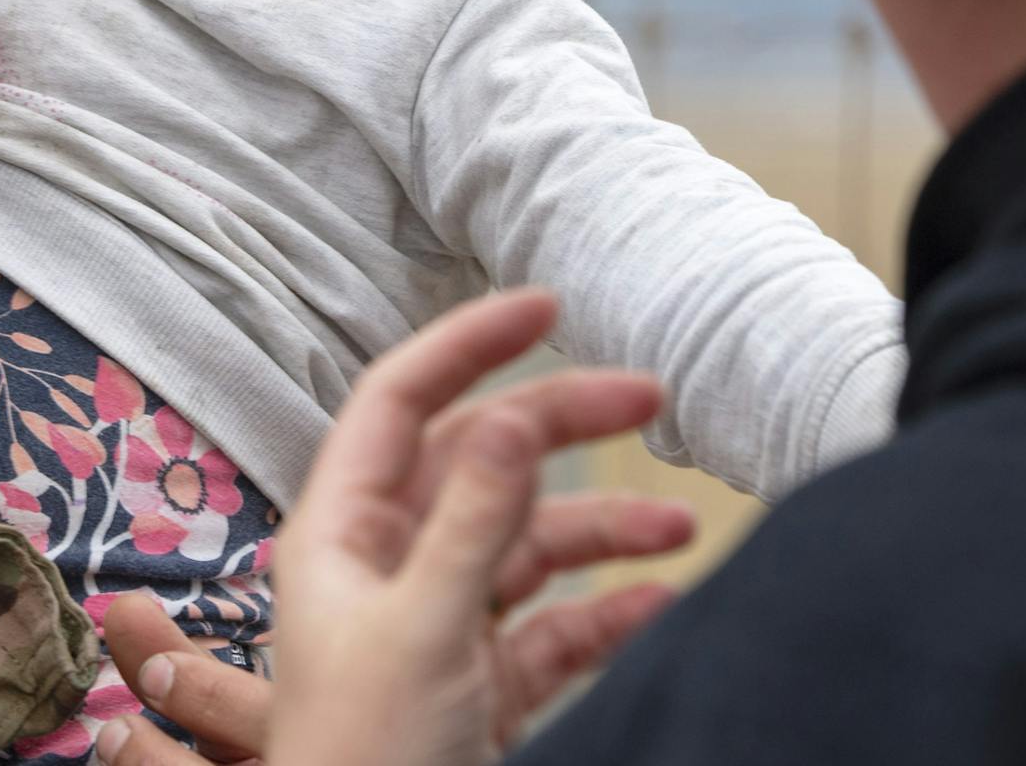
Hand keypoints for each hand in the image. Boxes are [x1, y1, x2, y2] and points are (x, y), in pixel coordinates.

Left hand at [97, 290, 691, 765]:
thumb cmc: (369, 756)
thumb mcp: (423, 630)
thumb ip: (470, 519)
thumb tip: (508, 416)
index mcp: (343, 530)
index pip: (401, 399)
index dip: (468, 342)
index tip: (548, 304)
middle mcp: (386, 562)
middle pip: (480, 461)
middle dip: (562, 427)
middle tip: (650, 396)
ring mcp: (437, 620)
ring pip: (527, 543)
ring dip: (603, 529)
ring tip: (683, 522)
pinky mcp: (482, 681)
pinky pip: (553, 625)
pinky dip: (607, 611)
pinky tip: (662, 605)